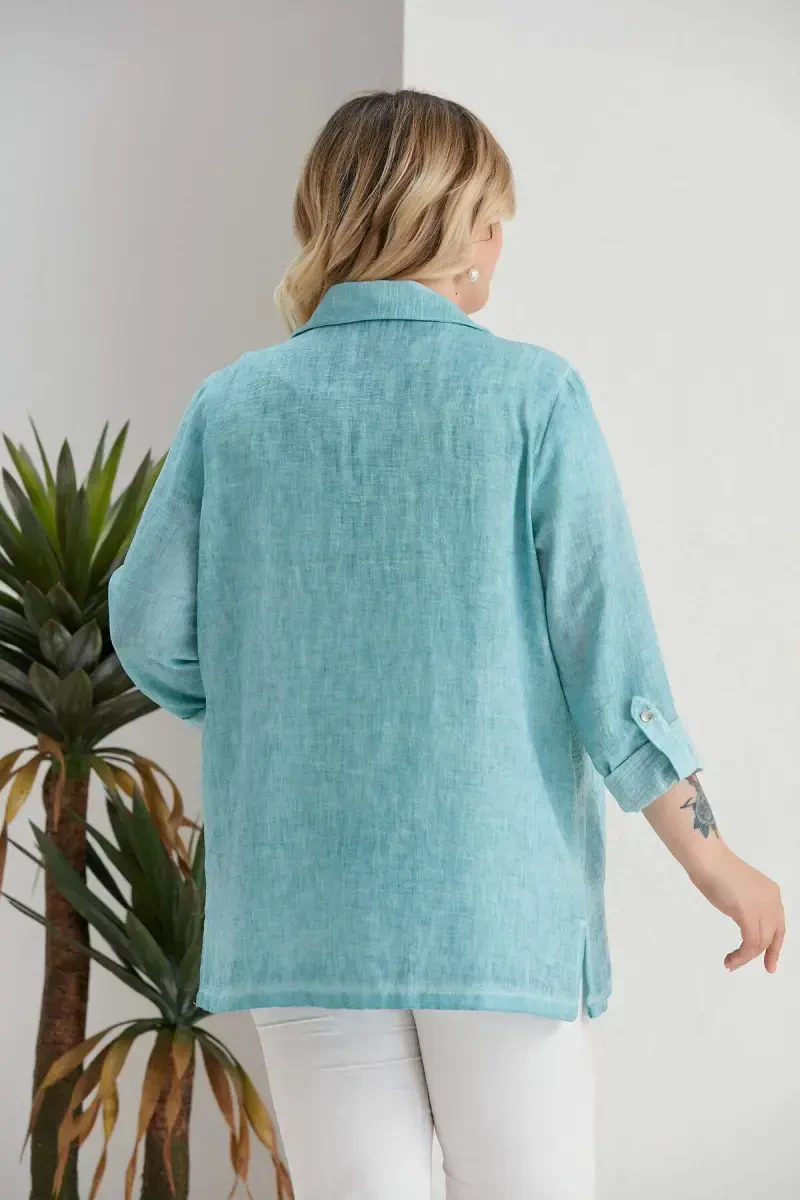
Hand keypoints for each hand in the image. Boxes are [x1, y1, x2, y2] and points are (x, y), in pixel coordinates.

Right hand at [689, 847, 785, 972]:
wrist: (707, 859)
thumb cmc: (714, 868)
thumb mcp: (739, 889)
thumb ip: (746, 903)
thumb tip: (743, 915)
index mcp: (771, 892)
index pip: (779, 924)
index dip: (776, 945)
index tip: (770, 962)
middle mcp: (772, 900)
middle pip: (773, 935)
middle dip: (768, 954)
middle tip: (763, 969)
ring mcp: (762, 907)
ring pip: (761, 942)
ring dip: (746, 958)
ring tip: (731, 963)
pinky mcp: (749, 914)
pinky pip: (750, 943)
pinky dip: (741, 956)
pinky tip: (730, 960)